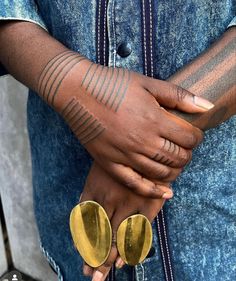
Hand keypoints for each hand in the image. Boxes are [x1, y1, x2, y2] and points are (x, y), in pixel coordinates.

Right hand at [39, 55, 212, 197]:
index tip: (193, 135)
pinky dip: (152, 191)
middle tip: (184, 148)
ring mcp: (125, 155)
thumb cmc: (113, 84)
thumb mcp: (148, 83)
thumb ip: (179, 96)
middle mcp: (142, 141)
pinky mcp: (109, 163)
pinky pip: (134, 183)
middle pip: (177, 157)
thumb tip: (207, 106)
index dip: (196, 138)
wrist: (77, 91)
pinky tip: (165, 193)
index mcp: (153, 120)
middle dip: (187, 154)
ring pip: (160, 172)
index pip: (188, 138)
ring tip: (175, 162)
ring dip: (174, 170)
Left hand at [79, 163, 165, 280]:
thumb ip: (90, 193)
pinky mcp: (147, 204)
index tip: (84, 260)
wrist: (147, 149)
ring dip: (108, 259)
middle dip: (95, 259)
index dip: (84, 245)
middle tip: (91, 277)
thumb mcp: (99, 172)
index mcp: (94, 190)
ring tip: (100, 276)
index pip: (85, 224)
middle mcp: (109, 199)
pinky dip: (128, 248)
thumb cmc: (120, 162)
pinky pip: (136, 232)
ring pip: (115, 237)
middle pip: (99, 235)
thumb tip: (81, 214)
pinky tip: (122, 261)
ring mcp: (128, 203)